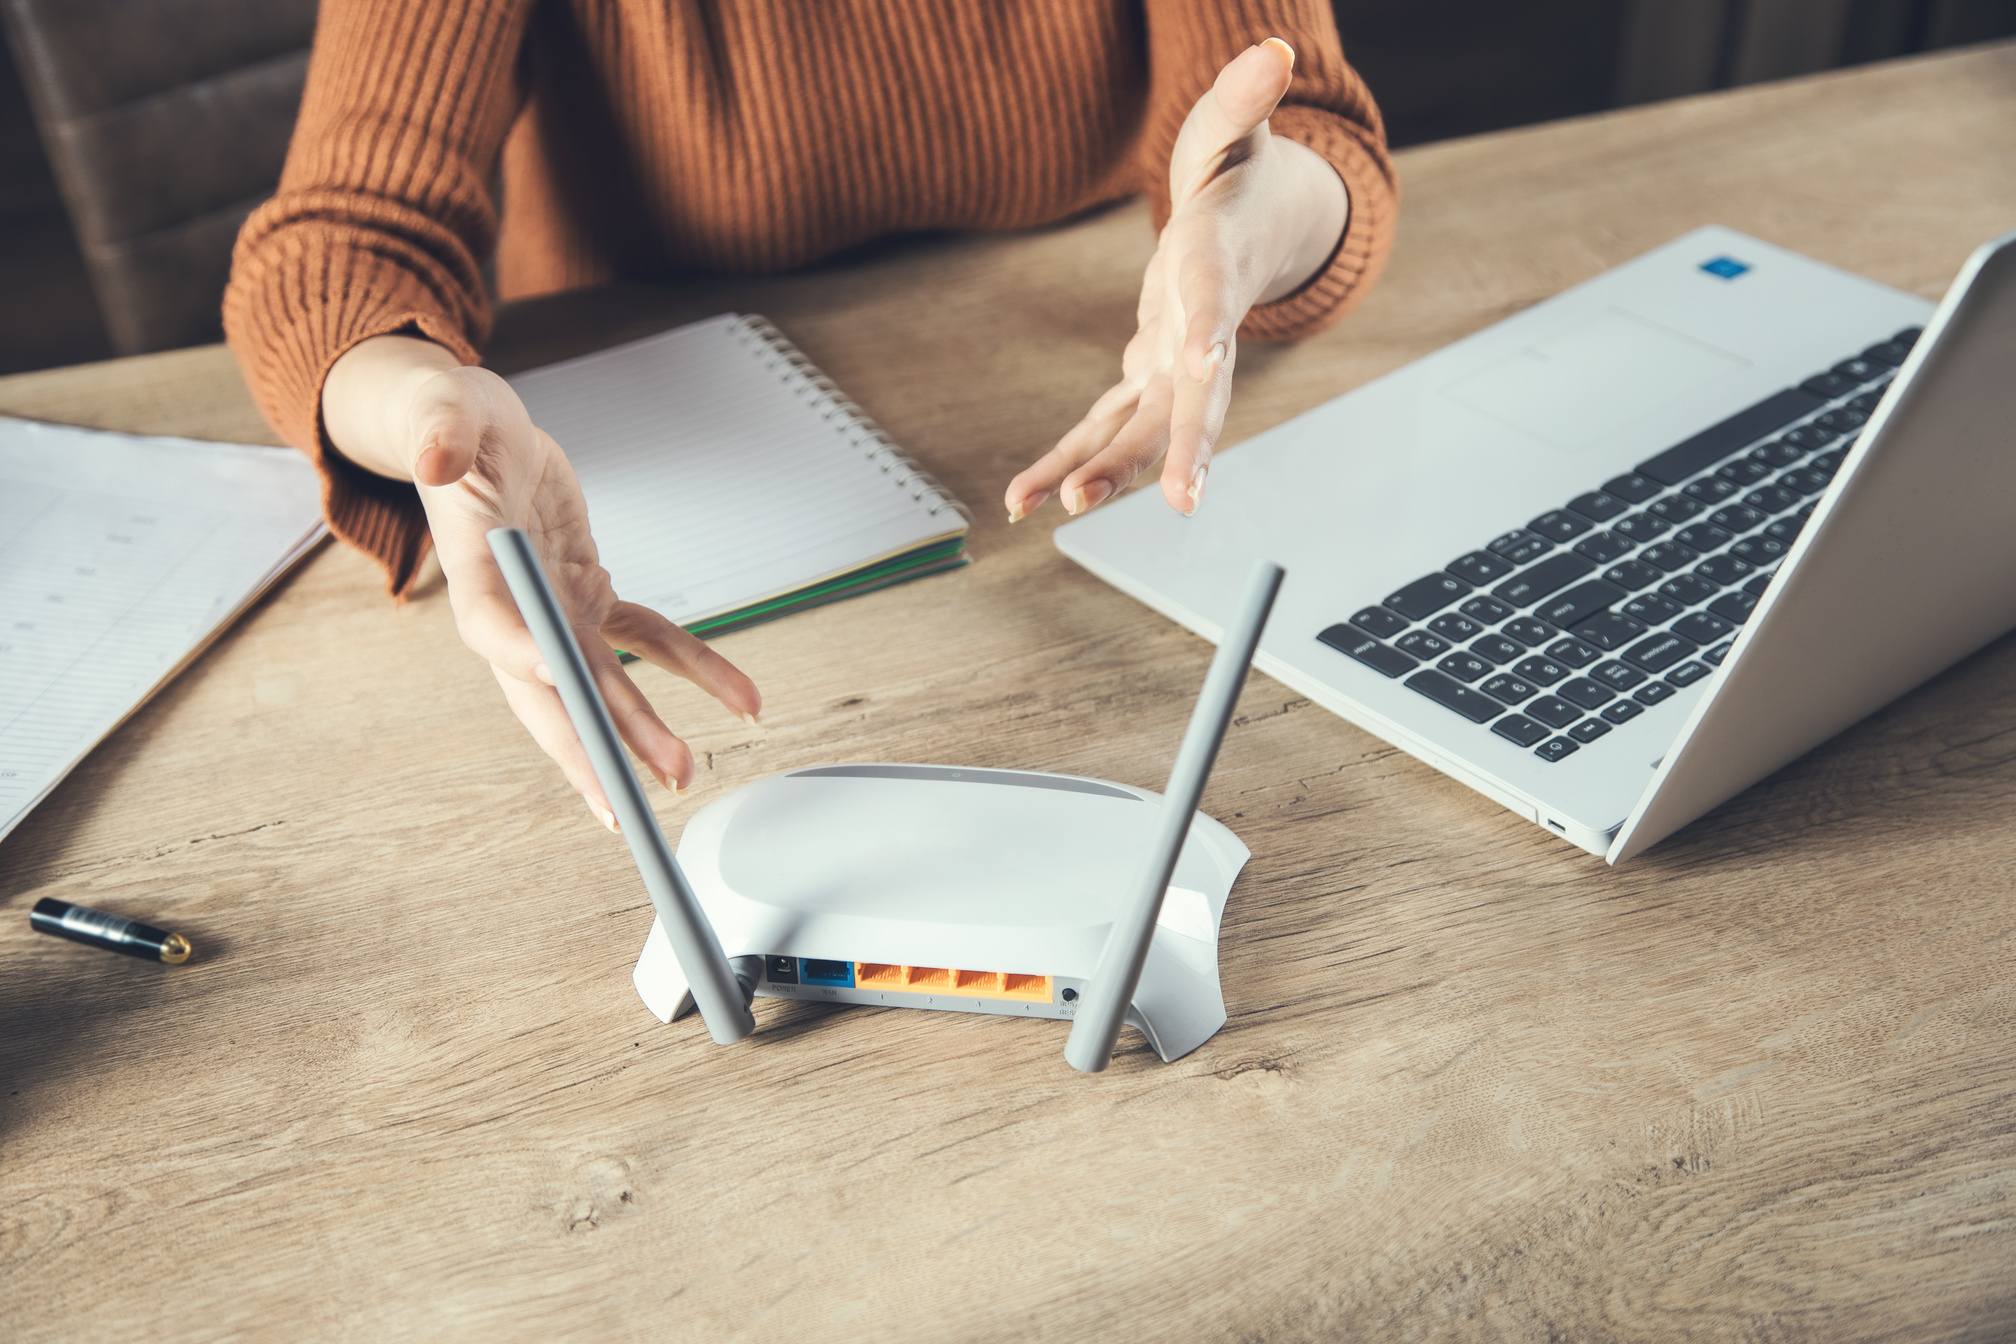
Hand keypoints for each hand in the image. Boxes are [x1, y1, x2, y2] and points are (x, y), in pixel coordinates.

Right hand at [322, 335, 761, 828]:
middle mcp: (515, 611)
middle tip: (621, 799)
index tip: (553, 674)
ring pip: (604, 682)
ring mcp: (556, 612)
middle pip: (550, 690)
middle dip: (586, 745)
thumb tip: (435, 453)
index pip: (494, 625)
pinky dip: (697, 667)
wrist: (476, 434)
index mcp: (474, 573)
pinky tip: (742, 698)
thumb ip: (441, 431)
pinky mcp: (590, 597)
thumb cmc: (454, 425)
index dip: (522, 653)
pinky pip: (649, 640)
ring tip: (682, 773)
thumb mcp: (445, 410)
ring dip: (641, 729)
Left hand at [1004, 38, 1347, 521]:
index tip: (1207, 355)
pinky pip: (1100, 430)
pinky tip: (1023, 500)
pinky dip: (1064, 465)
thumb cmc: (1238, 179)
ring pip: (1141, 431)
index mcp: (1220, 271)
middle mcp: (1203, 335)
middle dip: (1182, 448)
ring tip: (1064, 507)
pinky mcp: (1143, 379)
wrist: (1253, 231)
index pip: (1217, 299)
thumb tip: (1276, 51)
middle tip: (1179, 498)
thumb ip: (1246, 98)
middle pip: (1195, 399)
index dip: (1210, 323)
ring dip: (1106, 471)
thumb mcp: (1233, 128)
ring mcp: (1173, 367)